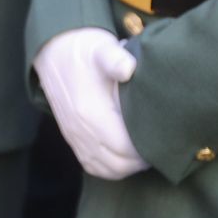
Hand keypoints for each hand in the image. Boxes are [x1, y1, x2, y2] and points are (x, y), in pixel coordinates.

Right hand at [34, 28, 148, 179]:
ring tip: (144, 155)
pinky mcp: (71, 138)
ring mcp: (74, 136)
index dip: (146, 150)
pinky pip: (91, 165)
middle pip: (117, 163)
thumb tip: (129, 69)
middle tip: (160, 148)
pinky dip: (109, 168)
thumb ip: (115, 59)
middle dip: (141, 161)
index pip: (124, 147)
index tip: (163, 140)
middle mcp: (81, 130)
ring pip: (105, 169)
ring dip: (127, 167)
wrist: (54, 52)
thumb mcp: (102, 49)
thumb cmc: (85, 51)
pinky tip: (124, 159)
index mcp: (90, 112)